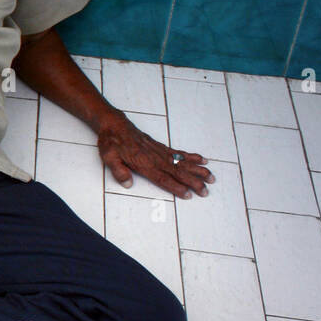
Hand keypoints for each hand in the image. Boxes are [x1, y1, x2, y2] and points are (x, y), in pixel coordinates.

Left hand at [97, 112, 214, 198]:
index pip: (163, 178)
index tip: (188, 195)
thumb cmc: (111, 142)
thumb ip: (119, 171)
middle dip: (193, 182)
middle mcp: (155, 158)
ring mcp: (160, 152)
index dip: (176, 187)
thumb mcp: (108, 157)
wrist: (114, 125)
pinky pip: (180, 152)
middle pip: (178, 172)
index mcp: (144, 163)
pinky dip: (192, 157)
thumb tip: (127, 184)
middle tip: (206, 191)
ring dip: (198, 170)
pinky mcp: (162, 146)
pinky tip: (203, 160)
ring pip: (183, 162)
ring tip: (211, 178)